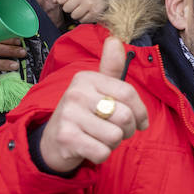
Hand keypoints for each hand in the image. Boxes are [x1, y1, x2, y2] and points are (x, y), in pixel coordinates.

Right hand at [37, 36, 149, 172]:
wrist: (52, 141)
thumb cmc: (84, 113)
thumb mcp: (97, 89)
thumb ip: (110, 68)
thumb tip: (114, 39)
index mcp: (86, 78)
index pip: (128, 93)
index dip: (141, 112)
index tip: (141, 122)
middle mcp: (76, 93)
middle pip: (125, 116)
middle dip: (127, 131)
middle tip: (115, 131)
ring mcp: (69, 115)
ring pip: (115, 136)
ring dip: (113, 143)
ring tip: (99, 138)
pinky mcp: (66, 138)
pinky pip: (102, 152)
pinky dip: (101, 155)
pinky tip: (90, 147)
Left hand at [55, 0, 109, 23]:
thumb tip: (54, 0)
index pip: (60, 0)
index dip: (62, 2)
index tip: (67, 1)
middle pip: (66, 9)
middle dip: (69, 9)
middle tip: (75, 6)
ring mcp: (89, 5)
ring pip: (74, 16)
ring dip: (76, 15)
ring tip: (81, 10)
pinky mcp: (94, 13)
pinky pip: (82, 20)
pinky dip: (83, 18)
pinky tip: (86, 13)